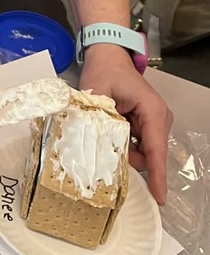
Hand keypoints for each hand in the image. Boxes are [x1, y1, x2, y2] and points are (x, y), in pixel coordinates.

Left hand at [80, 44, 172, 204]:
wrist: (108, 56)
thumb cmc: (104, 70)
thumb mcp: (96, 93)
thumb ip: (98, 120)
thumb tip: (95, 146)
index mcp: (152, 109)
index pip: (155, 148)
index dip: (156, 175)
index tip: (159, 198)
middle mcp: (158, 118)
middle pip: (149, 153)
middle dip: (131, 163)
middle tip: (105, 165)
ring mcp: (152, 122)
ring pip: (141, 150)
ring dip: (123, 153)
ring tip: (101, 143)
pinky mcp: (144, 124)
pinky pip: (135, 144)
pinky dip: (122, 146)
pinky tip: (106, 139)